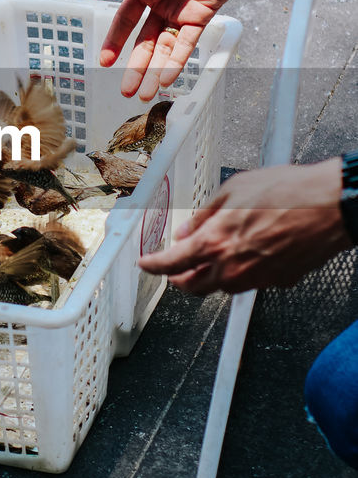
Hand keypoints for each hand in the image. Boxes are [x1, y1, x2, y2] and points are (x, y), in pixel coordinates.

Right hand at [89, 0, 260, 99]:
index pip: (124, 21)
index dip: (114, 42)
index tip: (104, 62)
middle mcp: (160, 4)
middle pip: (144, 42)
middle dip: (135, 67)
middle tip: (126, 90)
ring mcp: (181, 13)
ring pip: (164, 49)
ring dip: (154, 71)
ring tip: (144, 94)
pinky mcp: (202, 17)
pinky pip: (187, 45)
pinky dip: (176, 62)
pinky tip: (166, 79)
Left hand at [138, 159, 350, 293]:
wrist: (331, 206)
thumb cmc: (287, 192)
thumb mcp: (233, 190)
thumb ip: (204, 215)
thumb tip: (186, 231)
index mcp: (214, 244)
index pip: (171, 265)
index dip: (153, 266)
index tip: (145, 264)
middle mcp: (232, 269)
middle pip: (193, 287)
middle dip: (179, 278)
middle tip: (175, 268)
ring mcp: (256, 279)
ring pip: (222, 287)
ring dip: (211, 275)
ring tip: (214, 255)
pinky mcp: (278, 283)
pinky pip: (251, 281)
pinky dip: (242, 270)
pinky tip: (250, 250)